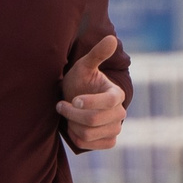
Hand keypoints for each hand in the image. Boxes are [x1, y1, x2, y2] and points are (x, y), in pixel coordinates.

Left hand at [57, 35, 126, 151]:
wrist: (74, 100)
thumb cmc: (79, 81)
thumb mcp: (84, 66)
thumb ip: (97, 54)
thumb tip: (112, 38)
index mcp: (117, 94)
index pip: (108, 102)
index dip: (89, 102)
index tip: (73, 100)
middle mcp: (120, 113)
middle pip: (94, 120)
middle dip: (72, 113)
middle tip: (61, 105)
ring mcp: (115, 129)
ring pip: (88, 134)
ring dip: (72, 124)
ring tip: (68, 114)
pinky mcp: (108, 141)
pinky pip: (88, 145)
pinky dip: (75, 137)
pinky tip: (73, 126)